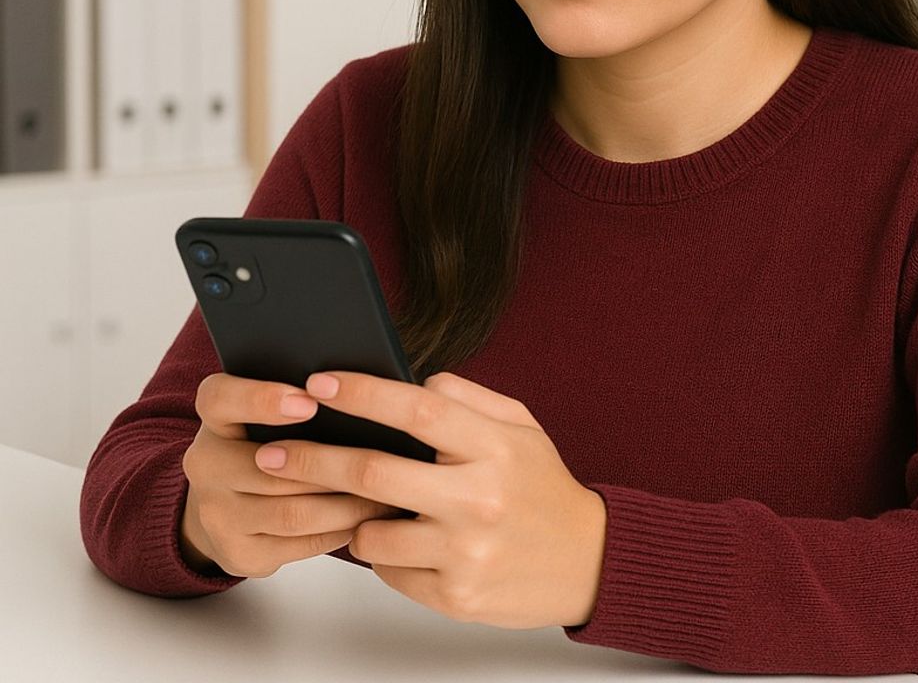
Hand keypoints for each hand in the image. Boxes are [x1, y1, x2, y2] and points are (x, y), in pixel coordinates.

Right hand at [179, 373, 404, 578]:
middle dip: (329, 465)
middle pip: (267, 467)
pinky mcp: (238, 554)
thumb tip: (366, 386)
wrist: (231, 501)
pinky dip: (339, 531)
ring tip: (388, 491)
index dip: (261, 400)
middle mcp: (205, 464)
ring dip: (346, 504)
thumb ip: (305, 394)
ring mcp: (217, 515)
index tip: (309, 402)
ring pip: (291, 512)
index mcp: (215, 416)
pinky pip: (298, 544)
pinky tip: (369, 518)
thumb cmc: (270, 439)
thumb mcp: (272, 408)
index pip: (220, 399)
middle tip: (380, 457)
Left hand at [252, 370, 607, 628]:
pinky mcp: (455, 596)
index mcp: (493, 447)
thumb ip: (467, 398)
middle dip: (311, 460)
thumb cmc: (544, 486)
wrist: (587, 560)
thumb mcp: (520, 426)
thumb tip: (413, 382)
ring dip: (352, 517)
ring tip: (364, 507)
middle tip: (269, 455)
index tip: (319, 383)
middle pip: (373, 472)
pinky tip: (404, 541)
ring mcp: (465, 552)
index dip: (362, 393)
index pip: (416, 409)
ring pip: (370, 532)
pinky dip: (382, 554)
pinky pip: (389, 571)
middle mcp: (478, 498)